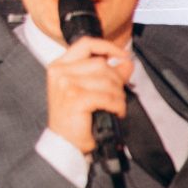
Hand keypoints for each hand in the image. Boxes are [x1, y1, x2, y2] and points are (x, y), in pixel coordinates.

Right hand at [45, 35, 131, 156]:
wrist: (65, 142)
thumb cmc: (76, 118)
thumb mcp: (90, 90)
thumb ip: (107, 74)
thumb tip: (127, 61)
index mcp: (60, 65)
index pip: (86, 44)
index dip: (108, 47)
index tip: (123, 55)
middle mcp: (60, 71)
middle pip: (101, 64)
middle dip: (117, 80)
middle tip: (117, 96)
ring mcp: (66, 83)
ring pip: (107, 81)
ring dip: (118, 95)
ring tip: (115, 106)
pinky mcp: (75, 97)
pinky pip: (108, 96)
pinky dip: (117, 106)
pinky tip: (116, 112)